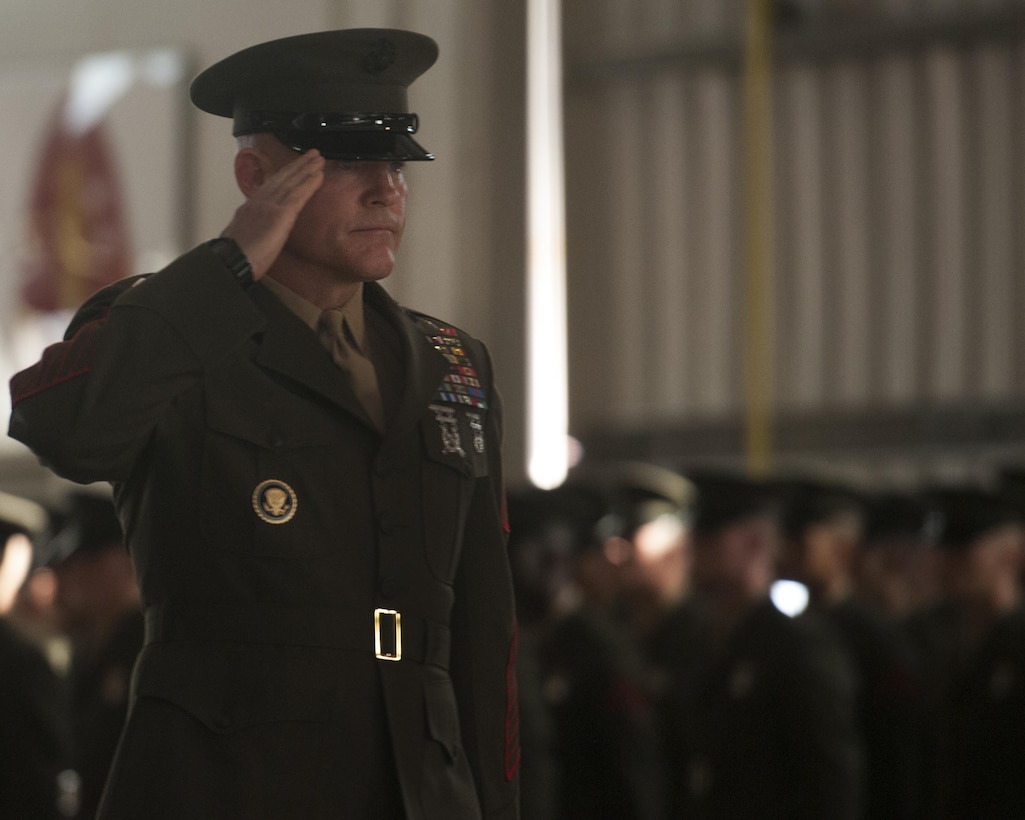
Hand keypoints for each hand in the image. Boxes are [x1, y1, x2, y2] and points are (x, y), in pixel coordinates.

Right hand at [220, 149, 324, 279]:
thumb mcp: (242, 237)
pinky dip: (309, 183)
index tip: (295, 167)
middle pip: (281, 179)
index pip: (270, 186)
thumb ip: (252, 229)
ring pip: (291, 183)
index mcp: (250, 208)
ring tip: (319, 159)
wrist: (230, 261)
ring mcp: (269, 206)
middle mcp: (259, 202)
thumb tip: (258, 231)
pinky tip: (319, 175)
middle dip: (298, 165)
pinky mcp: (279, 214)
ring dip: (307, 169)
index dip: (284, 175)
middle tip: (312, 155)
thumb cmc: (235, 257)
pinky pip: (297, 195)